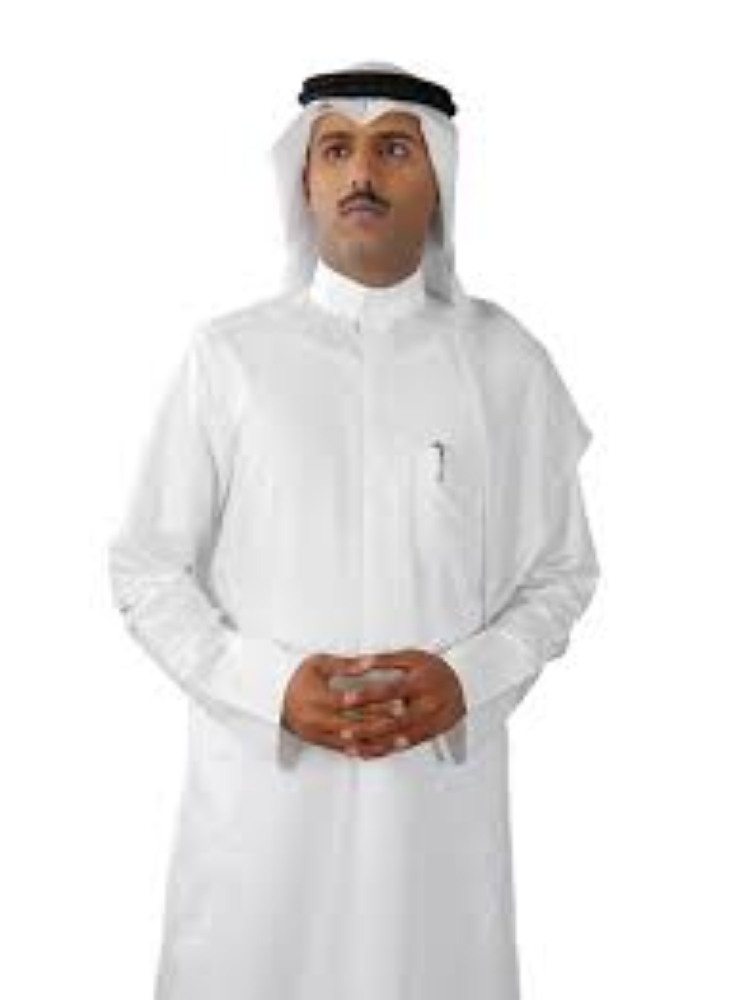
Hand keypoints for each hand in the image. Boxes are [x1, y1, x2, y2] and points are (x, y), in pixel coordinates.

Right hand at [281, 653, 410, 756]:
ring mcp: (317, 734)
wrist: (274, 697)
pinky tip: (382, 748)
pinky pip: (344, 750)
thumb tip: (370, 662)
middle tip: (405, 718)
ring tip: (400, 738)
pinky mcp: (319, 742)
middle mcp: (316, 720)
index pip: (351, 703)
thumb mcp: (319, 663)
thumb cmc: (298, 676)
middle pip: (355, 724)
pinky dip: (364, 749)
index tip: (398, 699)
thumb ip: (345, 664)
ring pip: (353, 741)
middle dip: (382, 722)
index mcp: (316, 698)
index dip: (375, 702)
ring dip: (378, 740)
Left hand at [334, 648, 466, 759]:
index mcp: (422, 683)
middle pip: (393, 721)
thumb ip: (386, 661)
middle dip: (366, 727)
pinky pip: (403, 747)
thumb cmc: (432, 668)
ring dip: (371, 743)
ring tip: (348, 745)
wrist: (466, 685)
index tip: (345, 699)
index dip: (367, 695)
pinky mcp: (429, 735)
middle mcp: (428, 706)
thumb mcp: (413, 657)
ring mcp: (430, 723)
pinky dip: (382, 751)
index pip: (391, 690)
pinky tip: (363, 752)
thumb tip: (358, 663)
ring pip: (397, 738)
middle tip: (342, 731)